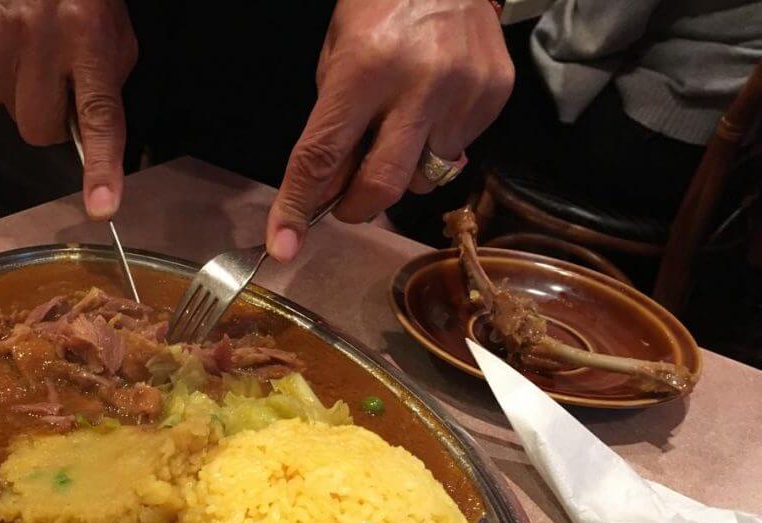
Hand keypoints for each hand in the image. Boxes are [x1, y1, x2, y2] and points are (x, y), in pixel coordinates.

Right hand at [0, 0, 137, 219]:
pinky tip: (15, 45)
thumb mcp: (114, 38)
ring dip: (26, 95)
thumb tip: (85, 134)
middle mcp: (40, 37)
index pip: (97, 116)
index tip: (101, 206)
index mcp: (89, 38)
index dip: (100, 166)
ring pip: (11, 110)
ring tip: (37, 53)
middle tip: (61, 89)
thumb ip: (104, 88)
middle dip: (52, 123)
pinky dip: (4, 75)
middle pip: (39, 129)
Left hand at [266, 0, 512, 260]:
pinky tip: (433, 106)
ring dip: (401, 170)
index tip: (284, 243)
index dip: (297, 205)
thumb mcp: (338, 52)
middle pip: (382, 185)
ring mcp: (462, 92)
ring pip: (423, 177)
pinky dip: (436, 145)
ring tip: (401, 124)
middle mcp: (418, 84)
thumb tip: (327, 188)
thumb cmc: (383, 4)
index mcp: (364, 67)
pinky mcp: (494, 96)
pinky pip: (456, 152)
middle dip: (356, 207)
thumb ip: (333, 122)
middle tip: (346, 202)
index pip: (322, 154)